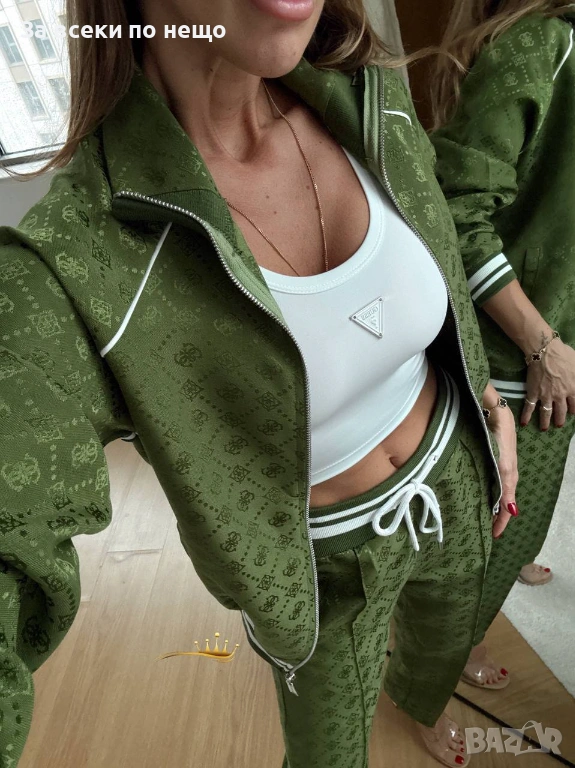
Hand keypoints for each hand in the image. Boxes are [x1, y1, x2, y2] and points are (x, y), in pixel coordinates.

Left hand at [484, 384, 518, 537]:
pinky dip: (479, 490)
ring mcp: (491, 464)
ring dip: (484, 504)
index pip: (506, 506)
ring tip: (475, 516)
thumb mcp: (505, 462)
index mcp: (508, 475)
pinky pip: (482, 479)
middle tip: (482, 530)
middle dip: (492, 516)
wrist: (491, 408)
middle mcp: (500, 472)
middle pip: (498, 500)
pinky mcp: (482, 456)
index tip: (493, 536)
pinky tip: (470, 493)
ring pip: (489, 490)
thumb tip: (512, 511)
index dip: (501, 522)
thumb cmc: (500, 433)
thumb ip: (507, 485)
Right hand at [521, 339, 574, 429]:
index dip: (574, 410)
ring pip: (547, 412)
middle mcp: (561, 395)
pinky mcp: (533, 393)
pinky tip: (524, 423)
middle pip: (562, 411)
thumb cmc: (564, 355)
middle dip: (560, 419)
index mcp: (573, 388)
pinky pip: (530, 406)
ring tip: (544, 428)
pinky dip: (526, 415)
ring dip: (545, 421)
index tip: (573, 413)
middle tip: (559, 424)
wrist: (546, 351)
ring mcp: (546, 395)